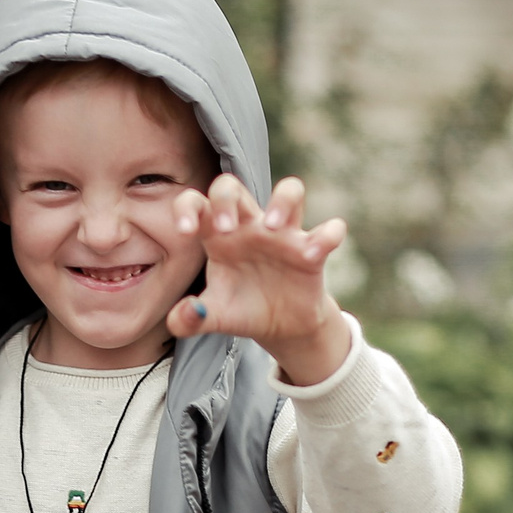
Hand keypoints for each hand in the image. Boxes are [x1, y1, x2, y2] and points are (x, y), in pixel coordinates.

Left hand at [166, 175, 351, 384]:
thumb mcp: (213, 317)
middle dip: (226, 199)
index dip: (187, 208)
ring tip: (272, 228)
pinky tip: (312, 254)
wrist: (280, 327)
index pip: (196, 203)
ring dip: (282, 201)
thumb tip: (181, 317)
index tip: (185, 231)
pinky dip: (327, 236)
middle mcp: (249, 227)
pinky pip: (330, 231)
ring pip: (290, 190)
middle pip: (233, 185)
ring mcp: (283, 235)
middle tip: (226, 229)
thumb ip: (189, 319)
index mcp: (218, 237)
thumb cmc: (242, 308)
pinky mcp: (313, 252)